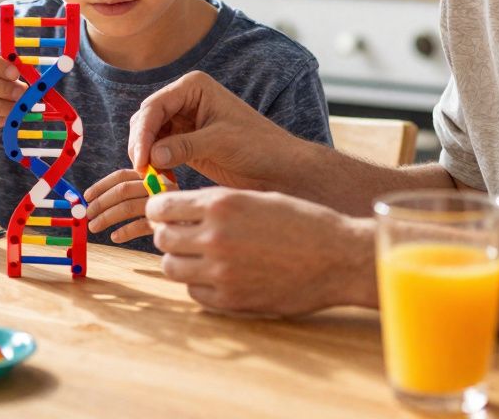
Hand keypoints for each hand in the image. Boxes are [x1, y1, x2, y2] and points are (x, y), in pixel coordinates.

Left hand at [84, 168, 178, 243]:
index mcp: (154, 174)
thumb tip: (96, 202)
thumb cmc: (174, 211)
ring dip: (106, 217)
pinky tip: (115, 237)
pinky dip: (124, 232)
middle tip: (88, 215)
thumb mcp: (155, 195)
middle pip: (123, 190)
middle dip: (101, 202)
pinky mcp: (169, 221)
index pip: (123, 175)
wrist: (202, 224)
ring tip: (94, 227)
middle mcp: (161, 184)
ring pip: (128, 207)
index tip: (87, 196)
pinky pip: (140, 225)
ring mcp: (166, 202)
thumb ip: (135, 192)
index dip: (101, 185)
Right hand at [128, 70, 302, 190]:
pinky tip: (162, 179)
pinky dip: (155, 164)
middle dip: (140, 145)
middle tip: (142, 172)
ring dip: (146, 156)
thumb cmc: (258, 146)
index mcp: (193, 87)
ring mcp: (183, 121)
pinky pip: (158, 151)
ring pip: (148, 136)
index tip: (141, 160)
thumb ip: (184, 146)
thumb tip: (151, 158)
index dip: (143, 133)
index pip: (155, 106)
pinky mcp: (184, 142)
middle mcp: (184, 100)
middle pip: (146, 120)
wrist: (280, 167)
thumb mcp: (220, 142)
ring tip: (152, 178)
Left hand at [146, 187, 374, 314]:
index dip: (159, 210)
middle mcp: (215, 237)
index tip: (166, 214)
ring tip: (199, 257)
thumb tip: (177, 210)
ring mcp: (221, 272)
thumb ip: (215, 204)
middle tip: (183, 236)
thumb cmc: (302, 221)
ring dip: (180, 261)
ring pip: (172, 268)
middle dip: (168, 235)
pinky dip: (199, 285)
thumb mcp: (255, 197)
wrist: (339, 257)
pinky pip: (194, 293)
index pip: (161, 207)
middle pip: (162, 238)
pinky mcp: (232, 300)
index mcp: (221, 204)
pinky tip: (217, 276)